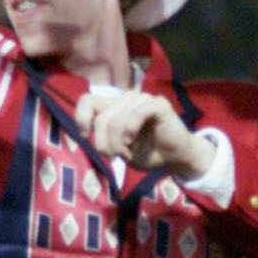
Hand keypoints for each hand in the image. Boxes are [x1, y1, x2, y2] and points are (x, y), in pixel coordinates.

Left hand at [76, 90, 212, 176]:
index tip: (85, 135)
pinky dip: (131, 129)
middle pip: (102, 118)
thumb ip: (102, 138)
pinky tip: (132, 140)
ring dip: (119, 142)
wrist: (175, 158)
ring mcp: (142, 99)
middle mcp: (126, 98)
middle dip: (104, 143)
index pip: (87, 100)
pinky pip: (137, 112)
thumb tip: (85, 133)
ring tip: (128, 152)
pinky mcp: (158, 104)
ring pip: (117, 118)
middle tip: (116, 156)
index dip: (81, 118)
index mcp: (114, 106)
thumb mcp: (119, 149)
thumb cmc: (147, 152)